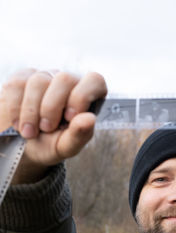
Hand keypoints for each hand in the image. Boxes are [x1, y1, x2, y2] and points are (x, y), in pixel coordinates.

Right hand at [0, 69, 106, 183]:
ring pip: (39, 80)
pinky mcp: (22, 78)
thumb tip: (90, 118)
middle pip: (65, 78)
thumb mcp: (67, 146)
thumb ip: (81, 134)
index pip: (95, 80)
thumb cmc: (52, 144)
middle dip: (52, 107)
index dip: (81, 96)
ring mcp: (46, 77)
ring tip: (30, 132)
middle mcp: (69, 82)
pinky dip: (15, 108)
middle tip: (47, 128)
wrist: (22, 147)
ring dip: (31, 111)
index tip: (69, 118)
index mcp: (89, 96)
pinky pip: (17, 84)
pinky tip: (18, 123)